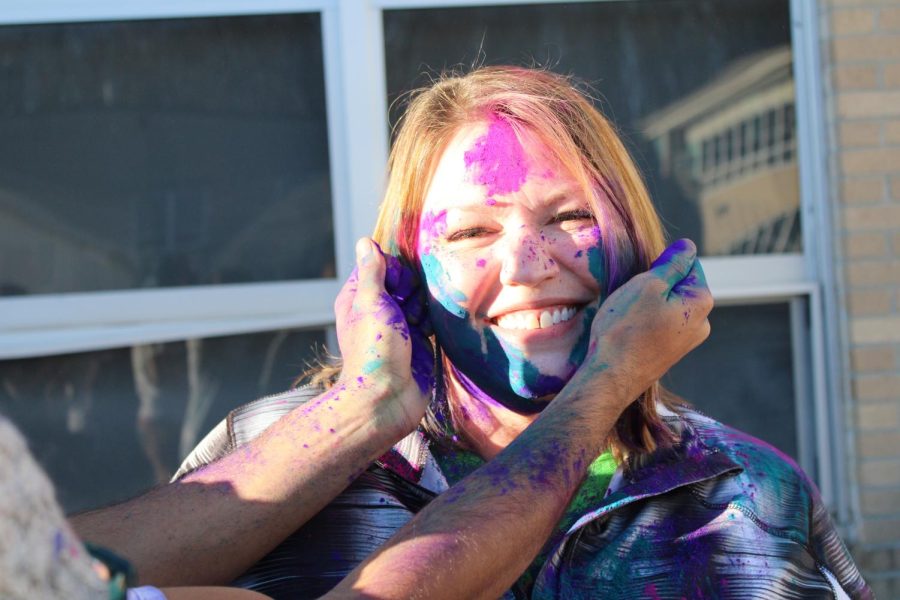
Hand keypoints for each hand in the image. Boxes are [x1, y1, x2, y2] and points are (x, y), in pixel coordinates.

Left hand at [333, 238, 433, 434]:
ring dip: (425, 306)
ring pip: (421, 298)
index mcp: (360, 297)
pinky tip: (431, 332)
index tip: (397, 290)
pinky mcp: (419, 341)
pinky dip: (434, 321)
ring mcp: (400, 326)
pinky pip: (431, 319)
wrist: (388, 399)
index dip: (396, 272)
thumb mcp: (371, 303)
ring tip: (418, 326)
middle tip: (408, 312)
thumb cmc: (374, 350)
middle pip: (405, 280)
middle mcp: (379, 309)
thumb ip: (372, 271)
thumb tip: (365, 241)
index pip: (383, 264)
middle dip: (414, 290)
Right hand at [571, 239, 711, 404]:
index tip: (642, 280)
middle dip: (655, 285)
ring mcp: (686, 341)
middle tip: (632, 298)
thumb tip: (688, 246)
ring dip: (648, 304)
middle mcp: (701, 323)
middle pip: (679, 286)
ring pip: (667, 306)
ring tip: (629, 316)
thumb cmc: (627, 328)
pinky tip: (630, 330)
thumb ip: (672, 263)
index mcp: (702, 302)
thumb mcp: (648, 284)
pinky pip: (660, 324)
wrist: (611, 376)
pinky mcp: (670, 353)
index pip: (688, 264)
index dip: (661, 265)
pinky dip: (645, 321)